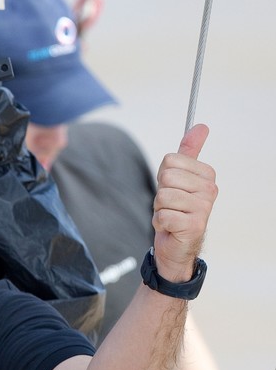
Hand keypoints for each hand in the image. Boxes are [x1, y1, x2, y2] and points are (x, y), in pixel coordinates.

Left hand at [151, 123, 217, 280]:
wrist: (176, 243)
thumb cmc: (177, 208)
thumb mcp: (181, 177)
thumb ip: (189, 151)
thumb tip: (201, 126)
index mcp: (207, 175)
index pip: (170, 160)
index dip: (163, 176)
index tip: (173, 188)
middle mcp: (210, 190)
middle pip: (166, 177)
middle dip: (160, 192)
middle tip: (171, 204)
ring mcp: (203, 208)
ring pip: (162, 196)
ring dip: (159, 209)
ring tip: (171, 215)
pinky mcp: (193, 226)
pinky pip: (162, 215)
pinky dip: (160, 222)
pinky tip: (170, 227)